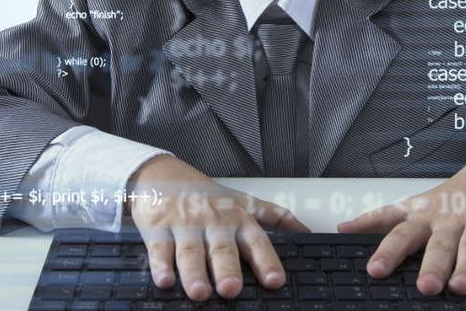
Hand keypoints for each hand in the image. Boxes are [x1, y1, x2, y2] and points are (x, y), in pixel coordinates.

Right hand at [125, 155, 309, 300]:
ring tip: (200, 292)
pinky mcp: (158, 227)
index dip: (266, 260)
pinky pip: (160, 249)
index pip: (255, 240)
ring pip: (191, 251)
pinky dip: (161, 265)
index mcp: (237, 217)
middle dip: (227, 269)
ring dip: (194, 273)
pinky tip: (164, 280)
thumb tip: (307, 233)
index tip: (274, 281)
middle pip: (221, 248)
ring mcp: (185, 224)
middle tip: (231, 289)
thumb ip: (275, 217)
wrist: (160, 173)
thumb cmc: (206, 194)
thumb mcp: (243, 201)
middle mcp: (213, 221)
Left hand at [336, 152, 465, 295]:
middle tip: (426, 286)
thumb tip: (341, 229)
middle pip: (440, 243)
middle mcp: (451, 218)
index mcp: (426, 216)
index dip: (387, 251)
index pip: (401, 233)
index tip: (374, 270)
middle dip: (432, 265)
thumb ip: (380, 219)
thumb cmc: (450, 197)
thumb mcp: (413, 205)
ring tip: (460, 287)